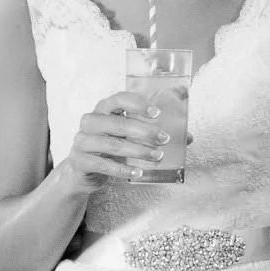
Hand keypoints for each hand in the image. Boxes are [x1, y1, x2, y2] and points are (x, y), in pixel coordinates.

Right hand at [60, 90, 174, 186]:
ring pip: (113, 144)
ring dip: (138, 151)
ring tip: (157, 156)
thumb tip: (189, 136)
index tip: (157, 113)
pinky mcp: (80, 160)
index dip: (138, 103)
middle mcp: (90, 121)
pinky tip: (138, 172)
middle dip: (145, 131)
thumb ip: (154, 131)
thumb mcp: (129, 135)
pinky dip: (123, 169)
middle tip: (165, 140)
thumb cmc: (111, 147)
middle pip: (118, 123)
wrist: (83, 171)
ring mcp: (82, 141)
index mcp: (103, 108)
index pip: (119, 98)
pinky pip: (103, 164)